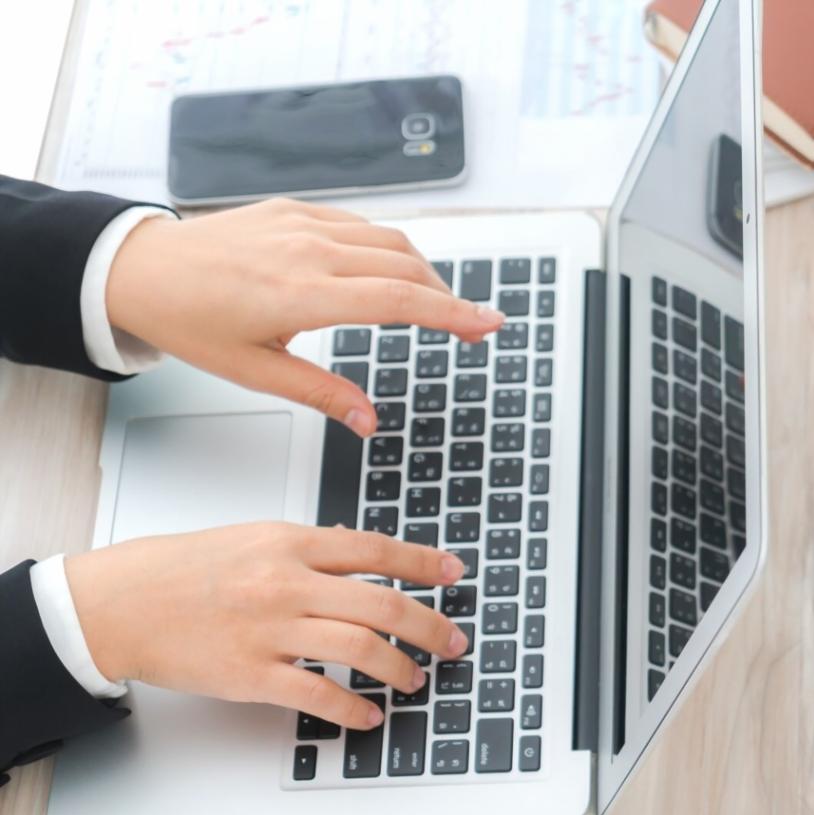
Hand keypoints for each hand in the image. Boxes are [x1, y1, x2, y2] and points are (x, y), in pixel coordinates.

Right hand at [65, 523, 470, 729]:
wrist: (117, 604)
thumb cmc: (179, 570)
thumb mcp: (250, 538)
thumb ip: (307, 549)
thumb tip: (359, 554)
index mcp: (289, 543)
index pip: (375, 550)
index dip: (423, 563)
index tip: (453, 573)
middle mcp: (286, 583)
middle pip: (383, 605)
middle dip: (430, 626)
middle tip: (454, 641)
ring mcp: (270, 631)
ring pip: (361, 650)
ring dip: (401, 669)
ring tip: (416, 679)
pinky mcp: (252, 675)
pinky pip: (319, 695)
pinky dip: (353, 708)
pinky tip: (368, 714)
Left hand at [105, 198, 505, 436]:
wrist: (139, 268)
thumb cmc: (189, 320)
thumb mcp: (253, 371)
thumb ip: (320, 393)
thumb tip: (368, 420)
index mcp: (301, 296)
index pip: (400, 302)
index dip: (454, 314)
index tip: (489, 324)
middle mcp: (309, 252)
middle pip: (408, 269)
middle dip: (450, 298)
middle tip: (472, 326)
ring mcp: (303, 224)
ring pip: (391, 242)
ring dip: (424, 273)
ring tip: (436, 304)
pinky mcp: (295, 209)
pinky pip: (360, 224)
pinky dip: (389, 248)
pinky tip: (392, 271)